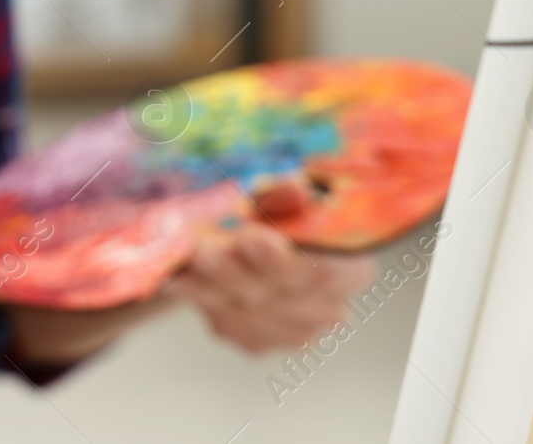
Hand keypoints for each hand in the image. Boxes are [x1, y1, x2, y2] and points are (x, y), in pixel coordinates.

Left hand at [168, 190, 374, 353]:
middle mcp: (329, 310)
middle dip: (233, 271)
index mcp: (349, 267)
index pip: (319, 271)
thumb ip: (285, 194)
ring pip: (246, 312)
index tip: (248, 237)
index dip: (280, 257)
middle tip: (201, 250)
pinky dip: (202, 299)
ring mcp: (294, 333)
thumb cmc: (277, 212)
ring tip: (185, 260)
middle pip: (275, 296)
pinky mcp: (258, 342)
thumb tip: (295, 190)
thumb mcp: (281, 193)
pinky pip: (228, 324)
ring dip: (210, 285)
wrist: (259, 241)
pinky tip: (183, 278)